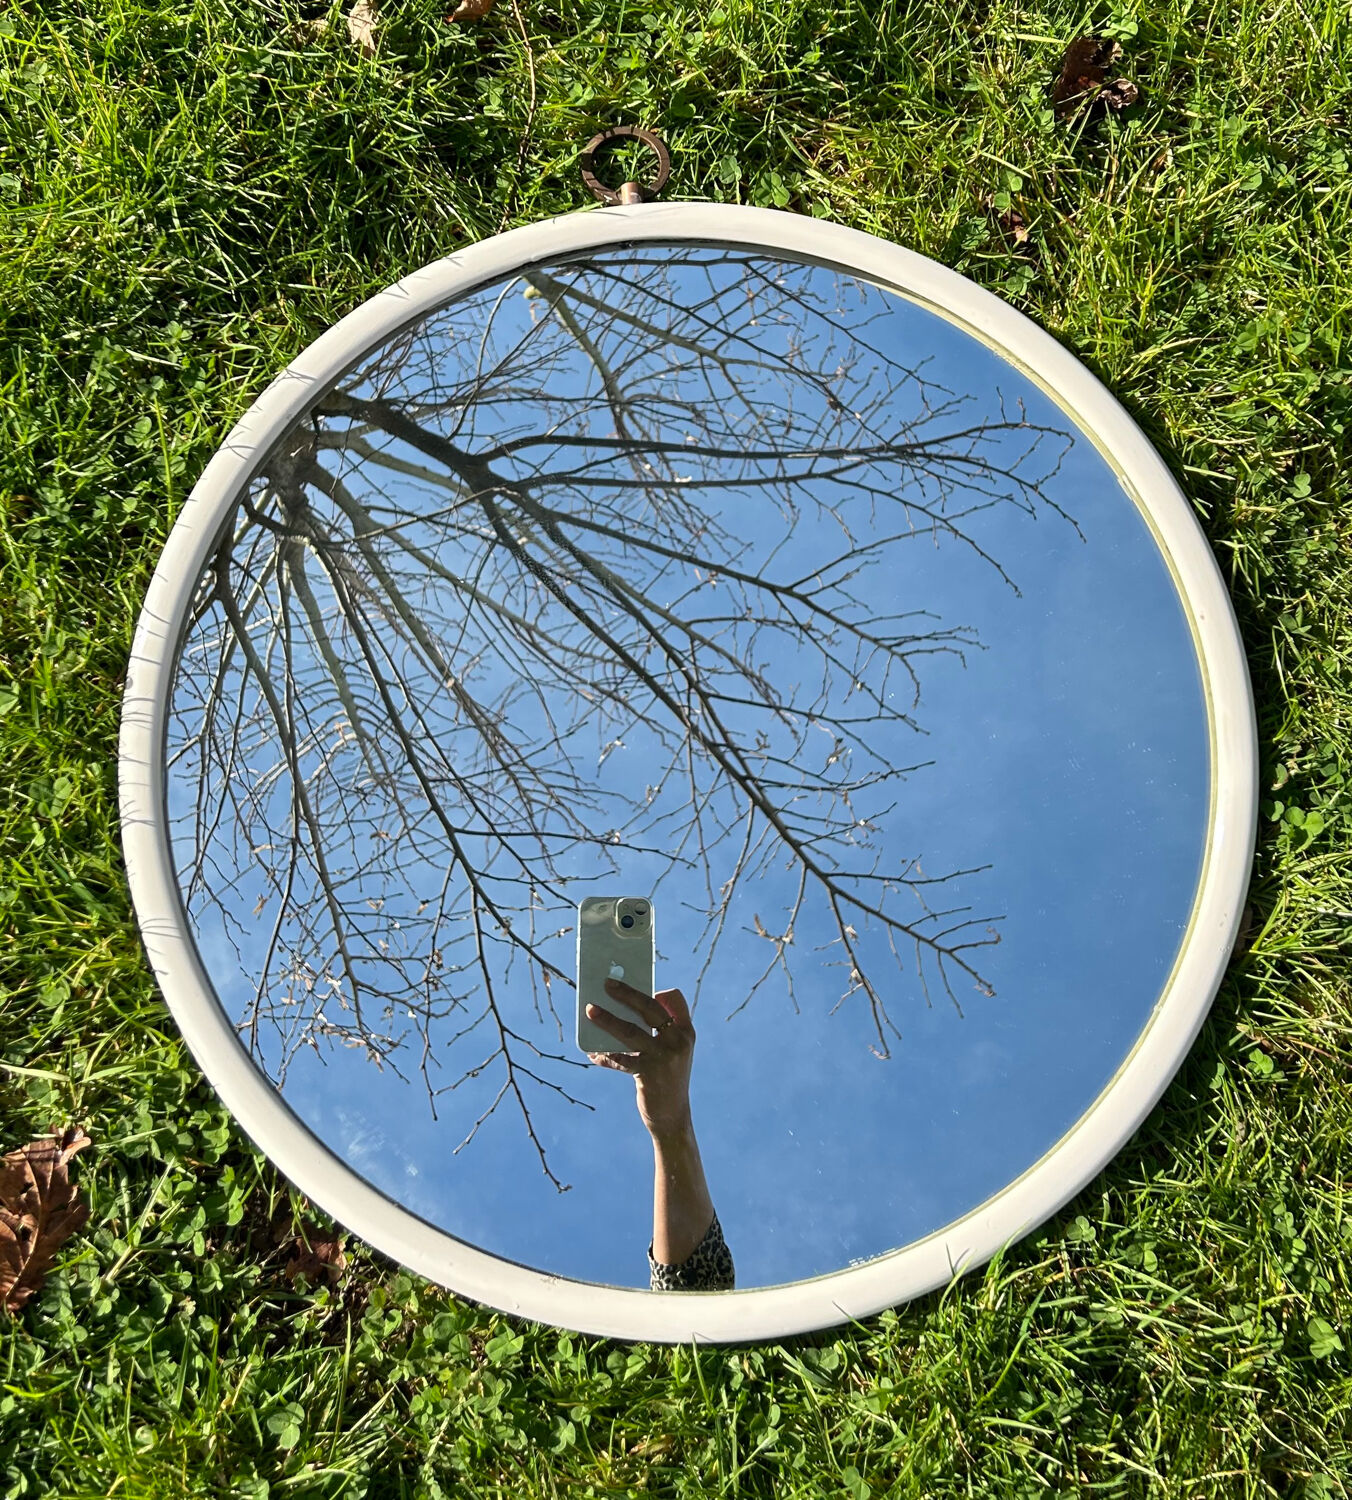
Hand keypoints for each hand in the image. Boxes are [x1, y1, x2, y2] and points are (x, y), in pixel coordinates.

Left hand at [586, 979, 695, 1142]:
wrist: (673, 1117)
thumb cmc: (667, 1079)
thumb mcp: (671, 1053)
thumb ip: (656, 1033)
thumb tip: (621, 1010)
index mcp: (686, 1032)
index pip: (675, 1000)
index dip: (659, 990)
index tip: (640, 985)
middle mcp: (678, 1042)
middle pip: (649, 1008)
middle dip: (626, 994)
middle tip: (607, 984)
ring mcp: (664, 1058)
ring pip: (630, 1031)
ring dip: (607, 1019)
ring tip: (590, 1011)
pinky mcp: (648, 1074)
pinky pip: (620, 1058)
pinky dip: (604, 1054)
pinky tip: (593, 1053)